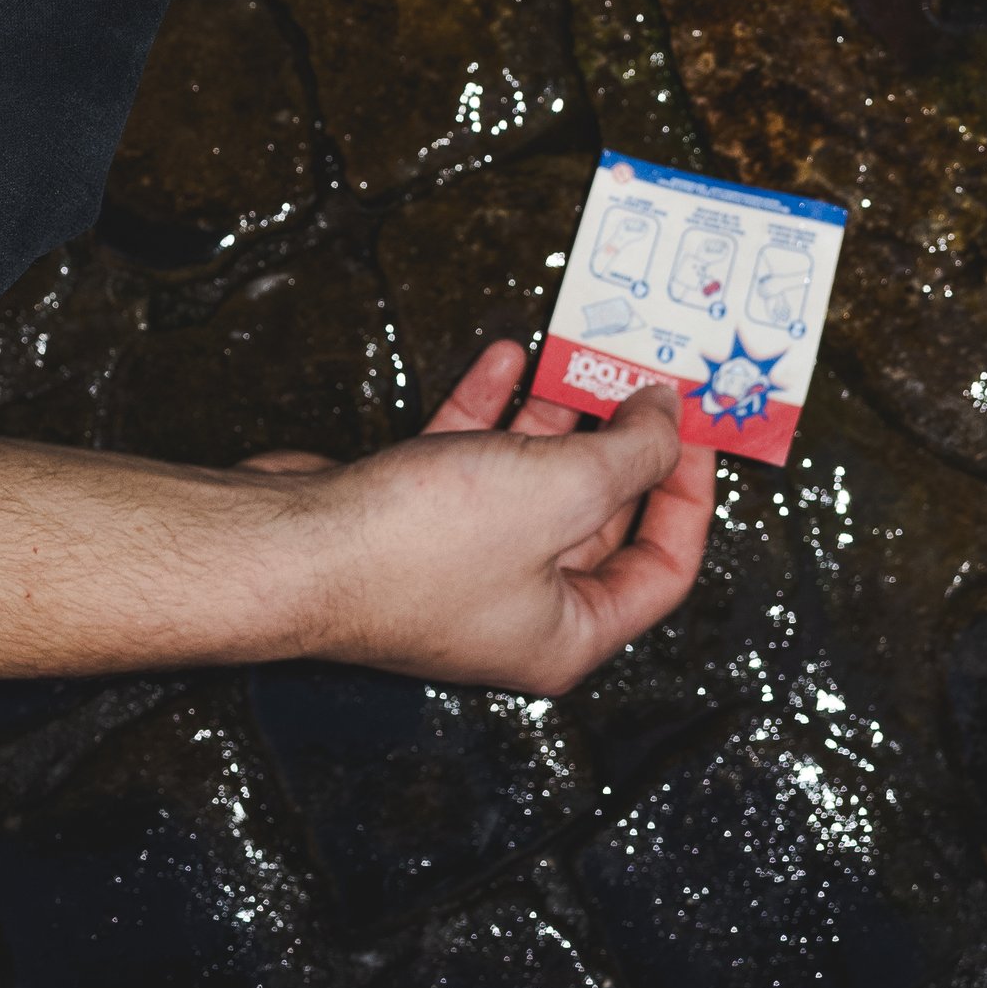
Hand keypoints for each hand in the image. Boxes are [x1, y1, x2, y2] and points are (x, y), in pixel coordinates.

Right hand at [237, 340, 712, 691]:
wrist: (291, 548)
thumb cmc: (416, 550)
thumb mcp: (562, 492)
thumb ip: (632, 455)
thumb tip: (669, 420)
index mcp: (568, 634)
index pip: (663, 568)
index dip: (689, 493)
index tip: (695, 427)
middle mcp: (520, 606)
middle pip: (602, 518)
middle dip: (624, 443)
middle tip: (642, 376)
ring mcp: (465, 562)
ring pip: (537, 479)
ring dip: (559, 414)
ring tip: (583, 354)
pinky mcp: (415, 519)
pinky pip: (475, 457)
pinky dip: (494, 407)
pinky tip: (507, 357)